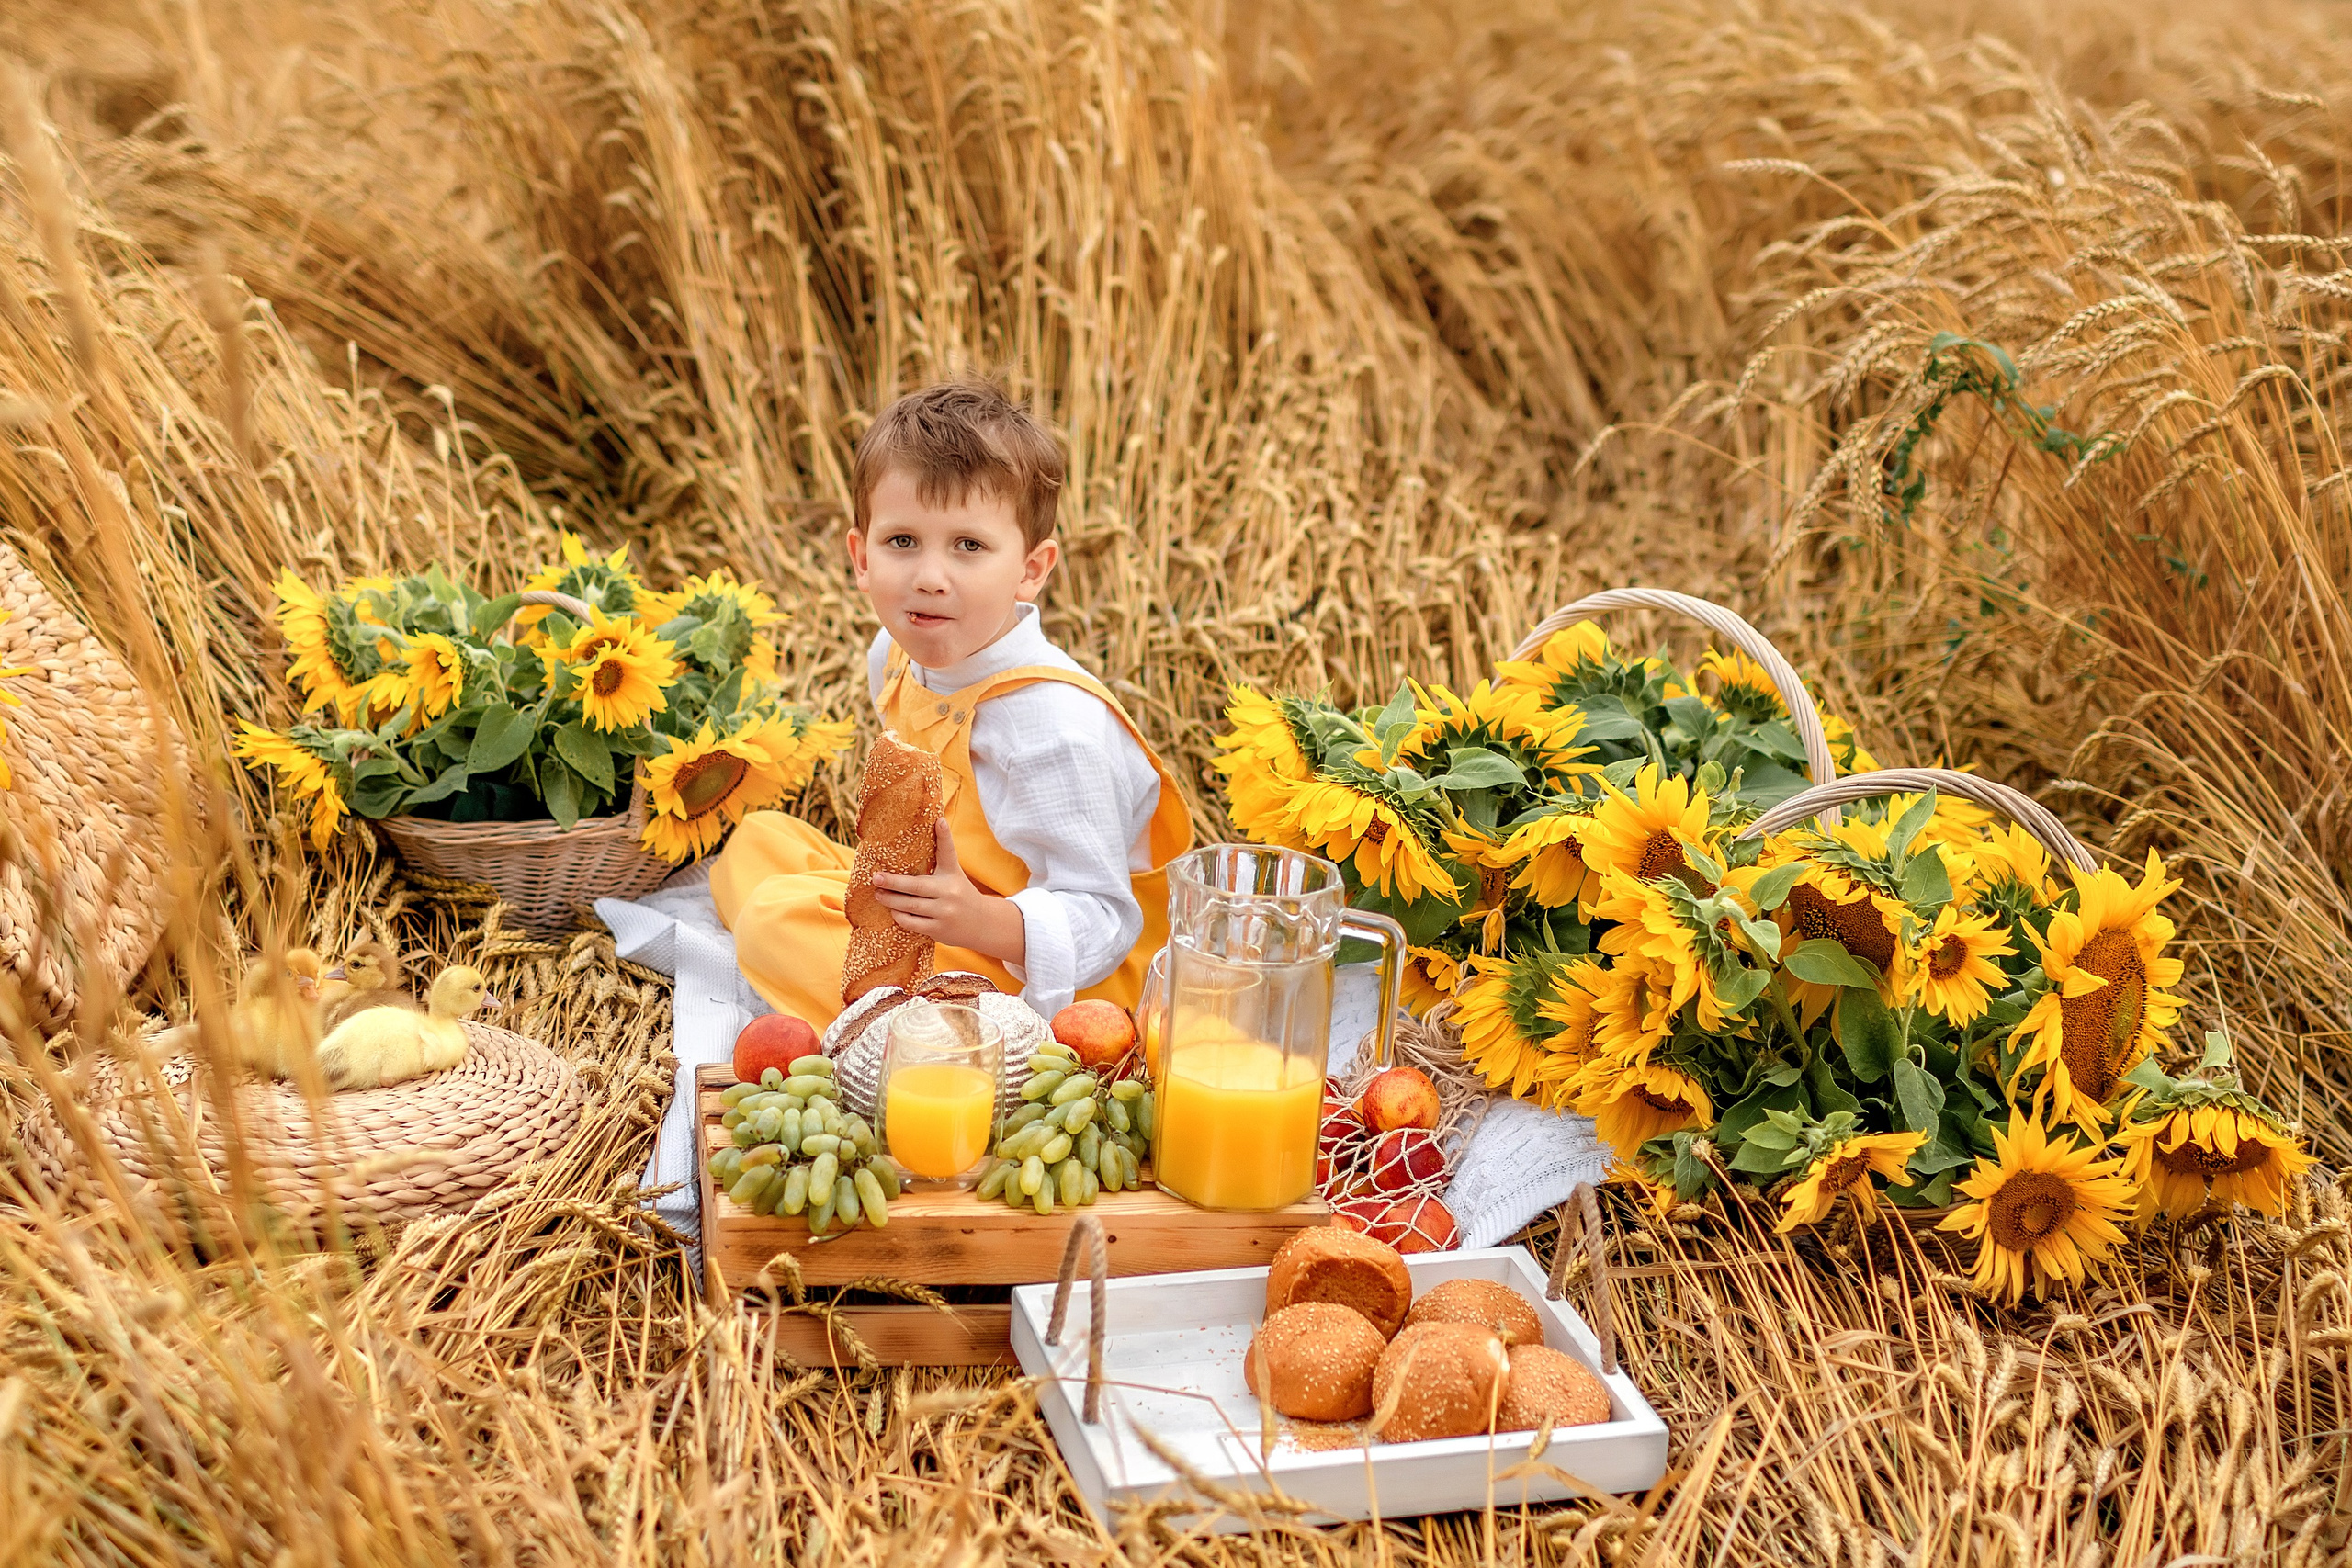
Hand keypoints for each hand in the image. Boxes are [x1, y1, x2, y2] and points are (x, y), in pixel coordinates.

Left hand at [871, 820, 1027, 965]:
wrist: (982, 924)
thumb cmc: (960, 894)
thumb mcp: (954, 875)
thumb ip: (940, 860)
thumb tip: (929, 829)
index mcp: (952, 874)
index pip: (948, 853)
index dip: (944, 836)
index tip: (939, 821)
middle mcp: (949, 892)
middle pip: (917, 886)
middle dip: (894, 882)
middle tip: (876, 877)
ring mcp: (944, 912)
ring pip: (910, 906)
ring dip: (891, 900)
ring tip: (878, 894)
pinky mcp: (939, 929)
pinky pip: (912, 923)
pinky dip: (900, 917)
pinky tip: (893, 911)